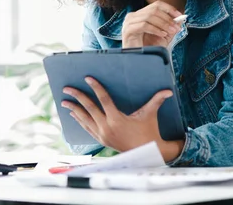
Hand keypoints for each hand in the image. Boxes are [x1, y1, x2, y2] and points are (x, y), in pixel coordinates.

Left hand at [61, 76, 184, 161]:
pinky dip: (79, 120)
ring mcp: (102, 134)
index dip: (96, 88)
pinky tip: (73, 114)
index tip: (87, 78)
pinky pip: (86, 128)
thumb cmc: (148, 132)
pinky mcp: (101, 140)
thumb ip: (157, 100)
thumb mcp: (150, 115)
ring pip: (84, 119)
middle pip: (89, 108)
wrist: (146, 154)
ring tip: (64, 101)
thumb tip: (168, 91)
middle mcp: (107, 127)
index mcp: (117, 119)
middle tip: (67, 88)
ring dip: (73, 109)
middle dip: (77, 97)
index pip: (104, 100)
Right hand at [122, 0, 182, 47]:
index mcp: (140, 15)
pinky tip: (162, 35)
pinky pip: (144, 25)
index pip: (156, 5)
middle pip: (153, 10)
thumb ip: (170, 26)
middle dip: (167, 18)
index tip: (179, 15)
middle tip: (176, 27)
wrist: (138, 60)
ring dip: (163, 24)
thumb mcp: (163, 35)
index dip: (169, 9)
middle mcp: (133, 16)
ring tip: (171, 32)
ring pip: (149, 16)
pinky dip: (155, 29)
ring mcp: (129, 22)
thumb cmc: (148, 48)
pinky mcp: (128, 30)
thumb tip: (180, 18)